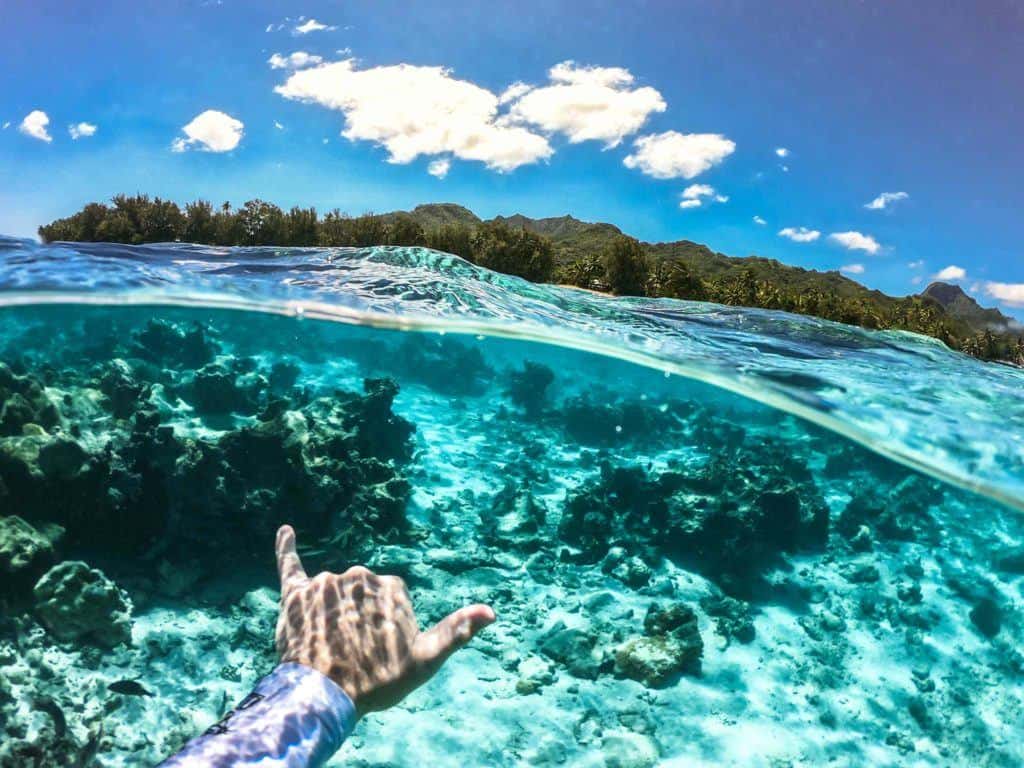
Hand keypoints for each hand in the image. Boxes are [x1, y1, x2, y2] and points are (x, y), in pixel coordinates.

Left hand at [273, 525, 494, 713]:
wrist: (323, 695)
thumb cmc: (377, 680)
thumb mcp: (425, 660)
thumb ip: (457, 630)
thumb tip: (491, 611)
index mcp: (391, 586)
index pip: (393, 600)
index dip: (389, 630)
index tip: (382, 652)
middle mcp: (359, 575)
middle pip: (363, 594)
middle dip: (361, 620)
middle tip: (355, 654)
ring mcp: (326, 583)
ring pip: (334, 593)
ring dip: (334, 615)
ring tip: (329, 648)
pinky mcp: (296, 593)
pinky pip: (291, 565)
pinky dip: (287, 548)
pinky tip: (285, 531)